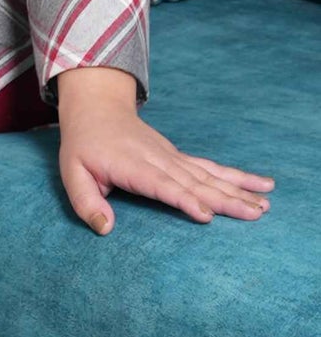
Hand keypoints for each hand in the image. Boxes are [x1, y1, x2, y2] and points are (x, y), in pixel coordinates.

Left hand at [54, 69, 275, 234]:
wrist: (97, 108)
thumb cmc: (83, 145)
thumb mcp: (71, 172)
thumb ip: (86, 202)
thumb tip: (105, 229)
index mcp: (132, 165)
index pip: (161, 185)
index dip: (184, 199)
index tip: (207, 215)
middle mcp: (158, 160)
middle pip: (195, 181)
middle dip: (225, 198)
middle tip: (255, 213)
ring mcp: (172, 157)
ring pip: (209, 175)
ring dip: (238, 189)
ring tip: (265, 204)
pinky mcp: (179, 157)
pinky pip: (210, 168)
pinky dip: (236, 176)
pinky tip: (260, 184)